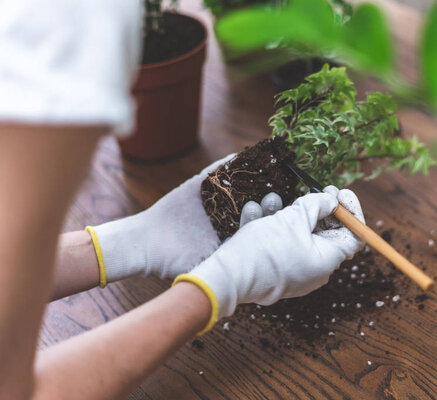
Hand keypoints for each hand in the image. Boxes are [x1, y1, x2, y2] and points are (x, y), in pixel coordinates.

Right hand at [86, 154, 283, 284]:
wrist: (145, 245)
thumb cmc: (172, 263)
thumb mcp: (202, 270)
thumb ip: (221, 271)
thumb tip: (246, 276)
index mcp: (233, 239)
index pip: (256, 230)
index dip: (267, 223)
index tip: (276, 216)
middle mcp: (228, 220)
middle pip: (254, 209)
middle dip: (265, 204)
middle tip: (274, 197)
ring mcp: (215, 202)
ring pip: (237, 189)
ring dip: (250, 180)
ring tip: (265, 171)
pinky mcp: (200, 187)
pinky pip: (214, 174)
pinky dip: (225, 164)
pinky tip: (238, 156)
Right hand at [174, 186, 364, 326]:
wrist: (228, 277)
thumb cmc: (265, 248)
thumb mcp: (295, 218)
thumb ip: (317, 205)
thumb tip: (330, 201)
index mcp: (326, 261)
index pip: (352, 236)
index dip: (350, 211)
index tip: (340, 192)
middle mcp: (312, 270)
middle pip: (323, 233)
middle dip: (314, 208)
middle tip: (313, 189)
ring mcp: (292, 272)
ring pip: (295, 235)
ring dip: (286, 213)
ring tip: (272, 198)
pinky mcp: (272, 271)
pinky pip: (278, 245)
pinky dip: (269, 227)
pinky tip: (254, 211)